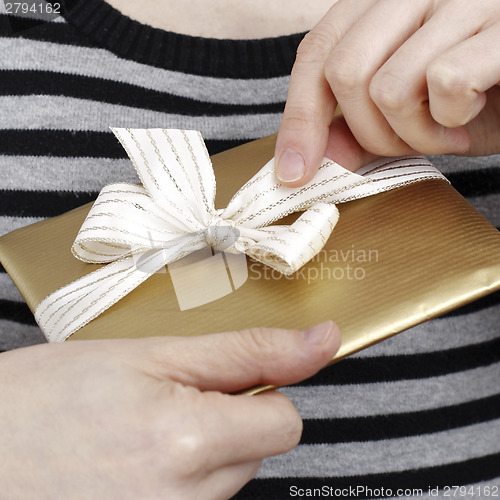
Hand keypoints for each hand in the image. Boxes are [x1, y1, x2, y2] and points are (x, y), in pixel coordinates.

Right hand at [0, 321, 339, 499]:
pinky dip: (173, 479)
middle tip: (160, 401)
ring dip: (195, 452)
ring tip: (134, 432)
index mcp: (190, 444)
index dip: (258, 393)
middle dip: (223, 421)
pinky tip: (127, 462)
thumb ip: (248, 351)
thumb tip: (322, 341)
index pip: (284, 423)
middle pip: (253, 451)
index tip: (221, 380)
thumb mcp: (153, 355)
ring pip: (222, 479)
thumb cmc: (49, 398)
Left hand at [275, 0, 499, 185]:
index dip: (298, 119)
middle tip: (408, 142)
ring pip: (389, 87)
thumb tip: (297, 166)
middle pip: (344, 73)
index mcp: (380, 5)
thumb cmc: (470, 98)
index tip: (293, 173)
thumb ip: (351, 134)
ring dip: (416, 134)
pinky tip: (473, 113)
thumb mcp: (402, 118)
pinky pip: (445, 81)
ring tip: (447, 130)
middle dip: (370, 132)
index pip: (315, 54)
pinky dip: (452, 118)